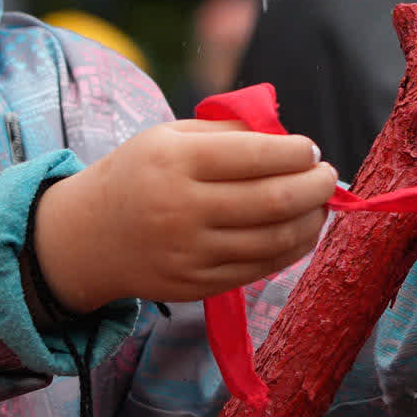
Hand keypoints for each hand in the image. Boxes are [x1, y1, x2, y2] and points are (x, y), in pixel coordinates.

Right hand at [31, 121, 337, 315]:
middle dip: (315, 186)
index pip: (255, 155)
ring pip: (274, 239)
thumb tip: (287, 136)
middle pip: (273, 199)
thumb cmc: (137, 175)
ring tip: (321, 204)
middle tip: (329, 176)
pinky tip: (302, 232)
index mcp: (176, 161)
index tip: (311, 149)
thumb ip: (226, 131)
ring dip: (311, 221)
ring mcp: (191, 252)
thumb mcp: (167, 136)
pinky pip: (259, 268)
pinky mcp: (197, 284)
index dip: (296, 152)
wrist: (87, 237)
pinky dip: (291, 250)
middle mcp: (183, 208)